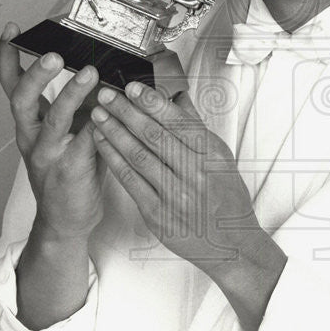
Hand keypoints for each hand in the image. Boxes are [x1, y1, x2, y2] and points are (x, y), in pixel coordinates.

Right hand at [0, 22, 104, 240]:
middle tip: (53, 54)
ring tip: (89, 74)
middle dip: (36, 74)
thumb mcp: (70, 129)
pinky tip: (108, 112)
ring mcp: (47, 154)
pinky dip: (96, 126)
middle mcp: (32, 136)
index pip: (11, 84)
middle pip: (22, 99)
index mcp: (30, 122)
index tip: (11, 30)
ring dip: (70, 94)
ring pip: (53, 120)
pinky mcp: (68, 171)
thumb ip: (80, 102)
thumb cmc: (73, 170)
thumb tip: (102, 67)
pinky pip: (82, 144)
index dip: (8, 56)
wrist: (68, 220)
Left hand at [89, 82, 265, 275]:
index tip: (132, 87)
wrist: (231, 244)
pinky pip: (130, 181)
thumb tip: (178, 97)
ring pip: (138, 156)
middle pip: (154, 136)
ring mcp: (175, 196)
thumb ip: (197, 129)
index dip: (152, 103)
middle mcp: (195, 174)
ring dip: (114, 132)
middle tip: (106, 95)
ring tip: (98, 114)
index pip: (178, 122)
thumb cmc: (226, 198)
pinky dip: (113, 158)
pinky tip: (102, 143)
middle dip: (126, 112)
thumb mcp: (222, 159)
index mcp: (212, 156)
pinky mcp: (158, 214)